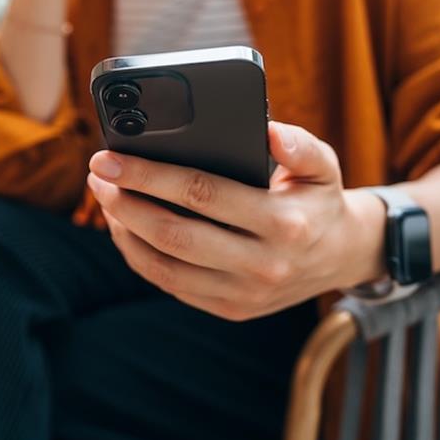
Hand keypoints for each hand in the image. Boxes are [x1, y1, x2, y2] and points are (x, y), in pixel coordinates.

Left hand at [86, 121, 386, 320]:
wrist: (341, 258)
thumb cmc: (318, 199)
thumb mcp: (323, 165)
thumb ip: (299, 145)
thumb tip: (267, 130)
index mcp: (283, 222)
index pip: (201, 193)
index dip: (149, 174)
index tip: (110, 157)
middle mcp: (262, 264)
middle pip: (173, 234)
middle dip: (124, 202)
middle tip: (98, 174)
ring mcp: (243, 294)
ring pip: (163, 266)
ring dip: (123, 231)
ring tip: (106, 196)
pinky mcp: (229, 309)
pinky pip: (170, 285)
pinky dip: (139, 256)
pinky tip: (124, 227)